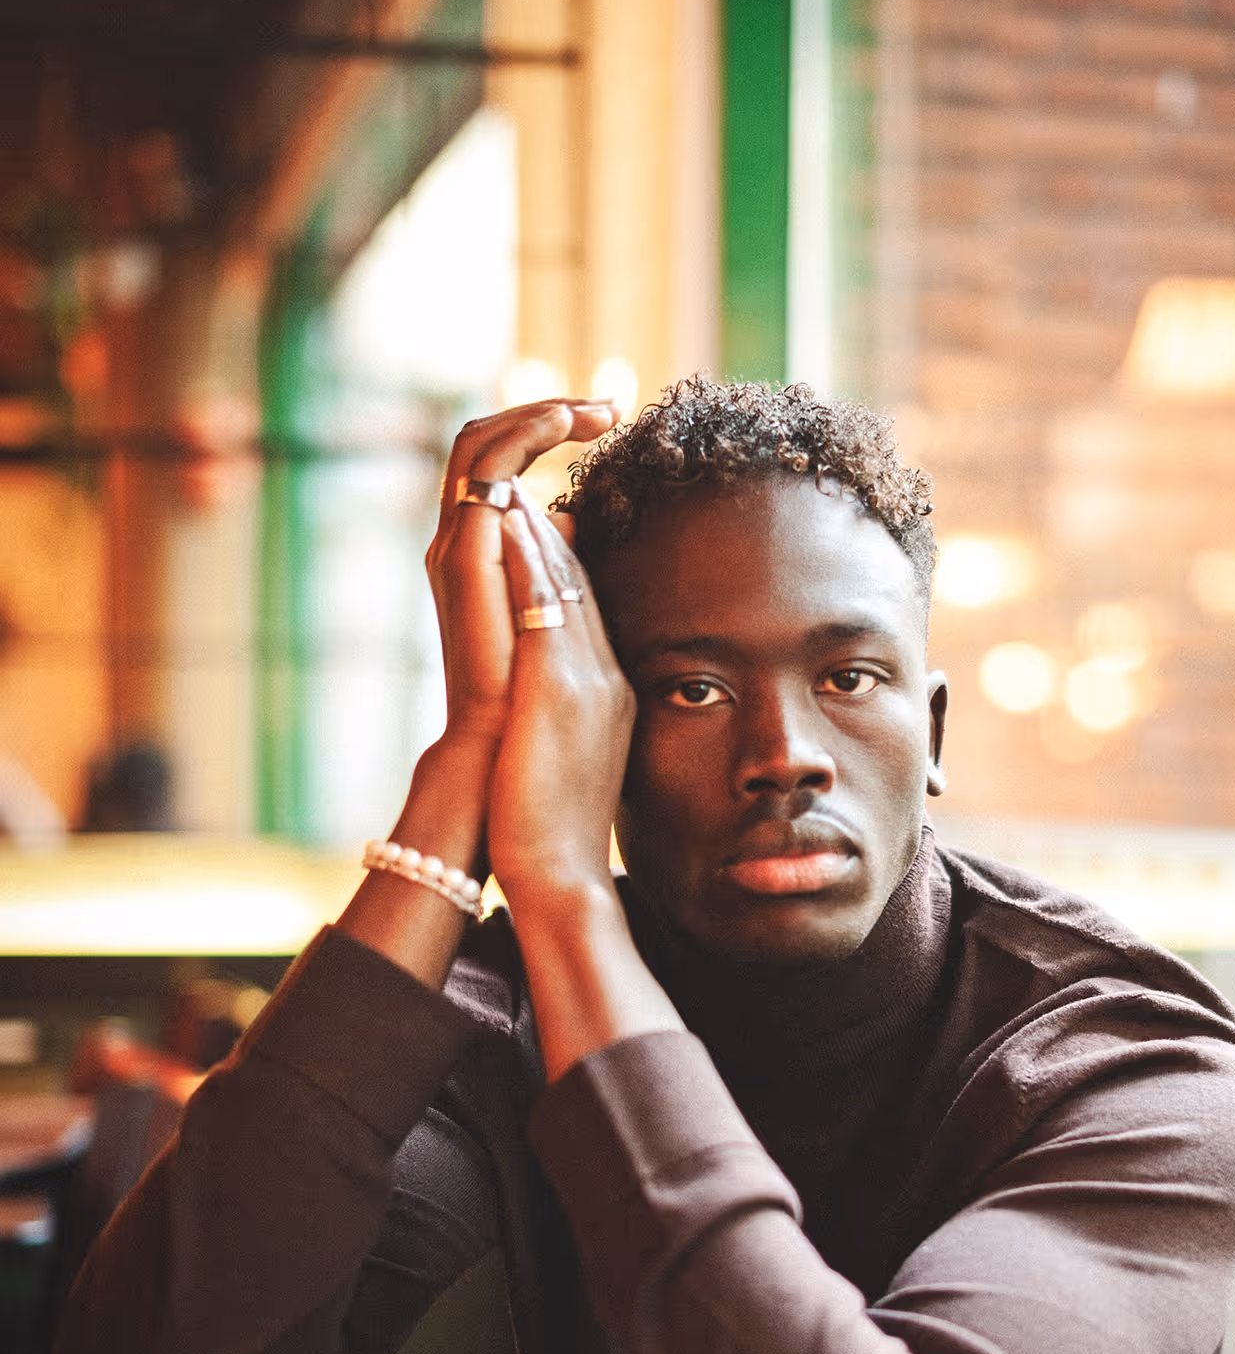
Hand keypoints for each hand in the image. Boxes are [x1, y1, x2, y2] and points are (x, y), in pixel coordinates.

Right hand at [426, 399, 615, 745]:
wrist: (502, 757)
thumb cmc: (533, 708)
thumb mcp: (558, 616)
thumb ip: (557, 565)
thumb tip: (575, 517)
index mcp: (486, 557)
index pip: (508, 469)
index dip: (551, 436)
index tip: (610, 421)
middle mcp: (464, 544)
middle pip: (488, 443)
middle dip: (546, 413)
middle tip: (607, 407)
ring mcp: (459, 548)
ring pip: (481, 442)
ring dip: (539, 413)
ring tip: (595, 410)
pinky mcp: (464, 556)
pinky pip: (487, 470)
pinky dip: (525, 436)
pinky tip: (569, 426)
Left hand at [485, 483, 635, 904]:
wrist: (563, 874)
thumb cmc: (557, 829)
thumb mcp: (567, 759)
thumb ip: (564, 713)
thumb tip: (542, 682)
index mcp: (608, 693)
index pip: (585, 608)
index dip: (561, 558)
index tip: (539, 520)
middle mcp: (604, 677)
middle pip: (579, 585)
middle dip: (553, 530)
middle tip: (528, 484)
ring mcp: (585, 680)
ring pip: (565, 583)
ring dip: (538, 527)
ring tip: (514, 479)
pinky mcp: (557, 690)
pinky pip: (546, 605)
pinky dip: (529, 556)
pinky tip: (508, 521)